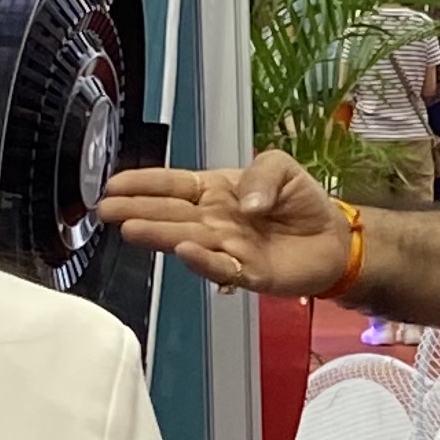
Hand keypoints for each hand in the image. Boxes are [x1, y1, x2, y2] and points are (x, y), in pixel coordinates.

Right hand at [99, 153, 350, 297]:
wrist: (333, 238)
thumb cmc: (301, 202)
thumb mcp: (280, 166)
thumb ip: (260, 175)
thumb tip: (243, 203)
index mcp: (214, 191)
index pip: (173, 185)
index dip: (144, 184)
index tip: (114, 184)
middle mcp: (213, 220)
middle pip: (170, 213)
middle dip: (137, 210)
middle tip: (105, 210)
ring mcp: (226, 247)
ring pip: (186, 239)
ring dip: (159, 235)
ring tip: (130, 229)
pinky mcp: (246, 273)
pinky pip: (220, 268)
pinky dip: (202, 261)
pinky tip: (184, 251)